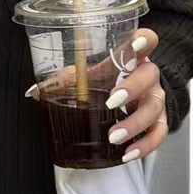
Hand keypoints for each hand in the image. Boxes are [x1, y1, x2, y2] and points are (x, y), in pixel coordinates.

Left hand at [27, 27, 169, 163]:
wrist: (134, 94)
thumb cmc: (109, 78)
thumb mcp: (88, 74)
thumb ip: (65, 79)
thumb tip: (33, 92)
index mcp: (131, 56)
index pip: (145, 39)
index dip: (144, 40)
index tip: (137, 42)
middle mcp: (148, 74)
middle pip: (150, 74)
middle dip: (132, 88)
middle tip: (113, 101)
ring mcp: (156, 97)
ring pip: (154, 107)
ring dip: (134, 123)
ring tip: (114, 136)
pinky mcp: (159, 120)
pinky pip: (159, 133)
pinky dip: (145, 145)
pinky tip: (128, 153)